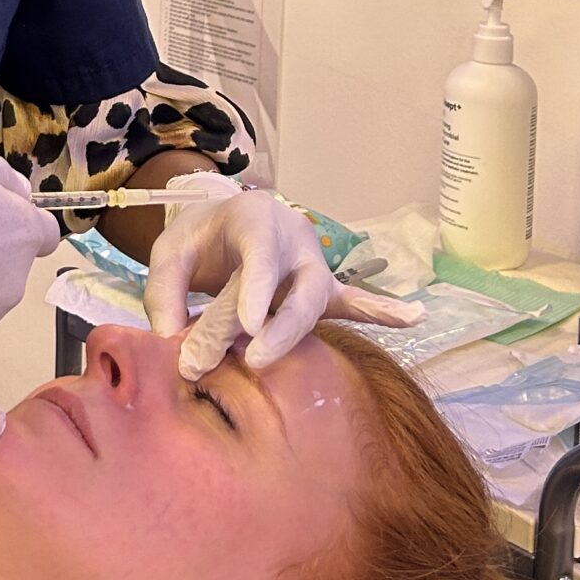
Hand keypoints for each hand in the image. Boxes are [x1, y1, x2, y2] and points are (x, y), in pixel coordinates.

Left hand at [141, 171, 417, 377]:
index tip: (250, 326)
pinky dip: (383, 312)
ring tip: (264, 357)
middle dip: (273, 327)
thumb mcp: (171, 251)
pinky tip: (414, 317)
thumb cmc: (200, 237)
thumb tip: (170, 337)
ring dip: (295, 334)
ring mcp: (314, 267)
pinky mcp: (324, 291)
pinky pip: (356, 304)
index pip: (260, 254)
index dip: (257, 289)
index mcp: (255, 217)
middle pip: (294, 288)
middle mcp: (294, 238)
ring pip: (319, 302)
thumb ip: (165, 288)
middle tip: (245, 361)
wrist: (223, 223)